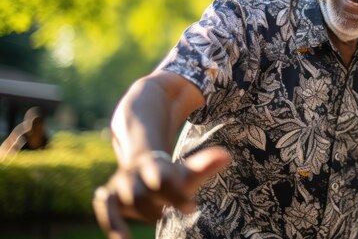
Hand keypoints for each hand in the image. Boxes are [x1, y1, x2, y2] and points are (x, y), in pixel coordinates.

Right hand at [93, 147, 230, 238]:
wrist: (142, 166)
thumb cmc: (170, 175)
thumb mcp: (186, 171)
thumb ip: (204, 165)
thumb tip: (226, 156)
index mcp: (154, 166)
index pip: (162, 180)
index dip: (175, 195)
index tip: (191, 208)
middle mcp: (134, 175)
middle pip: (141, 192)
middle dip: (154, 205)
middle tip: (167, 216)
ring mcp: (119, 187)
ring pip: (124, 200)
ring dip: (141, 213)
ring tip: (159, 221)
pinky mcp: (109, 200)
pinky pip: (107, 212)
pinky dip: (113, 225)